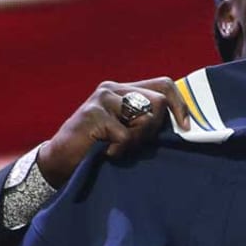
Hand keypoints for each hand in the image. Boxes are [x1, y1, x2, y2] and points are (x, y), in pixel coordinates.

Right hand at [37, 78, 189, 186]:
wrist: (60, 161)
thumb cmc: (98, 148)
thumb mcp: (127, 130)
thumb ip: (147, 120)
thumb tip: (183, 124)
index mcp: (123, 89)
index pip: (164, 84)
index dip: (180, 104)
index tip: (185, 127)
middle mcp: (113, 89)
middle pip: (158, 102)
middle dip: (154, 129)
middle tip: (136, 144)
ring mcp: (102, 99)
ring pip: (145, 117)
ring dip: (137, 140)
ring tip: (118, 147)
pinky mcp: (93, 114)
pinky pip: (126, 135)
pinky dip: (120, 150)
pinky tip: (106, 152)